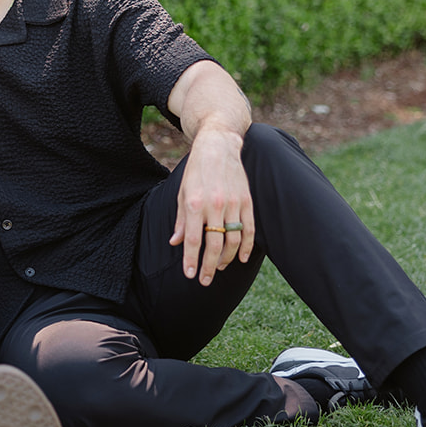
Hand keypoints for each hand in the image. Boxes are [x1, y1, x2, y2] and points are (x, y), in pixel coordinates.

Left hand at [168, 128, 253, 284]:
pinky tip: (242, 259)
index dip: (191, 260)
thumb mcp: (181, 193)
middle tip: (205, 280)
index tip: (189, 275)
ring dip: (227, 259)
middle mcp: (214, 205)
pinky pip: (249, 229)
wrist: (218, 145)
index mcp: (195, 203)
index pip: (193, 240)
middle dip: (209, 267)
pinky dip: (247, 247)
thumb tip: (175, 243)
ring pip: (233, 240)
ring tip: (219, 268)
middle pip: (214, 245)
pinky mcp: (246, 201)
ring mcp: (233, 203)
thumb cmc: (196, 171)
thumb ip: (180, 220)